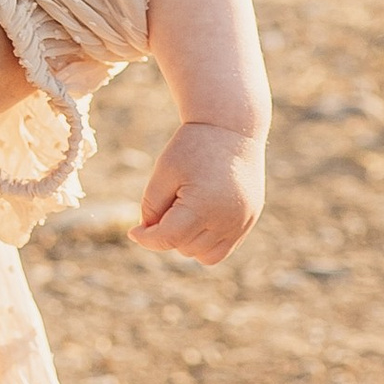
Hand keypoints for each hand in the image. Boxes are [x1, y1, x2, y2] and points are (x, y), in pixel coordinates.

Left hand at [131, 120, 265, 266]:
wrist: (231, 128)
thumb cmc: (192, 147)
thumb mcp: (164, 172)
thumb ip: (152, 206)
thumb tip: (147, 234)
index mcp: (203, 206)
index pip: (168, 238)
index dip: (147, 238)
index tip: (134, 232)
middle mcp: (227, 220)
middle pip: (184, 248)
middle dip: (169, 233)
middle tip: (166, 205)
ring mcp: (242, 222)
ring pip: (203, 255)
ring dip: (187, 242)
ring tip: (183, 210)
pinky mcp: (249, 220)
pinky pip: (222, 250)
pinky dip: (205, 243)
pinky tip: (197, 220)